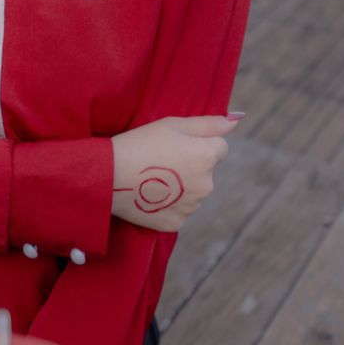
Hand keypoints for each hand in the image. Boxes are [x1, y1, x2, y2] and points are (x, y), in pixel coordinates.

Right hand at [111, 115, 240, 232]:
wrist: (107, 176)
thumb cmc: (139, 143)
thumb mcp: (173, 124)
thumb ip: (209, 123)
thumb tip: (236, 121)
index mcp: (208, 157)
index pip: (218, 148)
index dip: (196, 144)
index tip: (174, 145)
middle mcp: (206, 185)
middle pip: (206, 172)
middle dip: (191, 166)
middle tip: (160, 162)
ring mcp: (191, 207)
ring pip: (193, 193)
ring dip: (181, 187)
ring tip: (152, 179)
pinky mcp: (175, 223)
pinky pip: (178, 210)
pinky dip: (168, 204)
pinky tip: (149, 195)